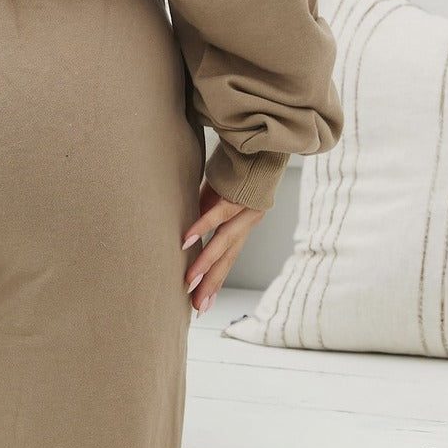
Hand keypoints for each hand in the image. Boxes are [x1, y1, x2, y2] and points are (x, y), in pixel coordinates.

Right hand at [181, 180, 264, 315]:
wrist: (259, 141)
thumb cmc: (236, 168)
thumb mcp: (218, 195)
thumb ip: (206, 212)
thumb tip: (188, 230)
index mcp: (243, 224)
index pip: (228, 259)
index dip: (215, 281)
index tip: (203, 304)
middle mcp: (247, 222)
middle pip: (228, 258)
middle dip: (211, 284)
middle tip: (197, 307)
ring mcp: (245, 210)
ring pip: (224, 242)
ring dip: (206, 264)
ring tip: (189, 282)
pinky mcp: (238, 195)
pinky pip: (219, 214)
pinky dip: (202, 228)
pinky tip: (187, 242)